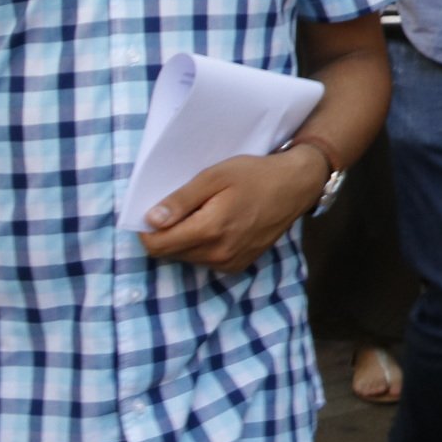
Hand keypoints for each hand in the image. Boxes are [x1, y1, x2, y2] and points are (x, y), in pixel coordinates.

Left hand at [140, 149, 323, 273]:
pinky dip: (202, 245)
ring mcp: (229, 263)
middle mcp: (218, 254)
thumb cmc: (254, 175)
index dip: (147, 229)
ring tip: (205, 213)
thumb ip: (181, 200)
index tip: (155, 211)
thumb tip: (150, 220)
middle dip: (168, 232)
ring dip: (185, 239)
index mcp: (210, 230)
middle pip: (169, 252)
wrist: (295, 187)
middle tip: (185, 206)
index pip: (157, 245)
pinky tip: (218, 225)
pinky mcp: (237, 266)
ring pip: (186, 257)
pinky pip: (205, 260)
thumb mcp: (215, 176)